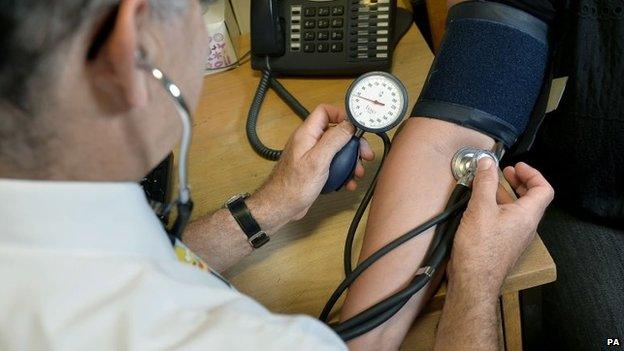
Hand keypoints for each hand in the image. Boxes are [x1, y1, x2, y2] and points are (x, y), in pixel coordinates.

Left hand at [256, 104, 374, 220]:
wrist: (281, 206)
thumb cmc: (293, 186)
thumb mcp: (318, 160)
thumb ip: (334, 139)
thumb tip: (349, 125)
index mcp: (307, 134)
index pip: (325, 111)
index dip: (342, 114)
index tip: (357, 126)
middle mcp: (309, 142)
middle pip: (336, 132)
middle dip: (353, 143)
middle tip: (364, 154)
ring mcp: (312, 156)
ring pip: (337, 150)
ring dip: (350, 160)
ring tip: (358, 172)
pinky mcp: (314, 169)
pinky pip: (333, 165)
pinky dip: (343, 172)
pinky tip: (348, 182)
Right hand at [447, 159, 553, 297]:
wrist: (474, 281)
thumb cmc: (480, 248)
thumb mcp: (480, 209)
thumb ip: (485, 182)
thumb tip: (487, 162)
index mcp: (527, 215)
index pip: (543, 189)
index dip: (532, 174)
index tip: (516, 166)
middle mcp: (525, 227)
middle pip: (532, 199)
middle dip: (519, 182)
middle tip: (505, 173)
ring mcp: (515, 237)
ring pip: (517, 210)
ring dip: (506, 194)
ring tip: (488, 187)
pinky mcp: (503, 244)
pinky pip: (506, 221)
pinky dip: (498, 208)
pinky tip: (480, 207)